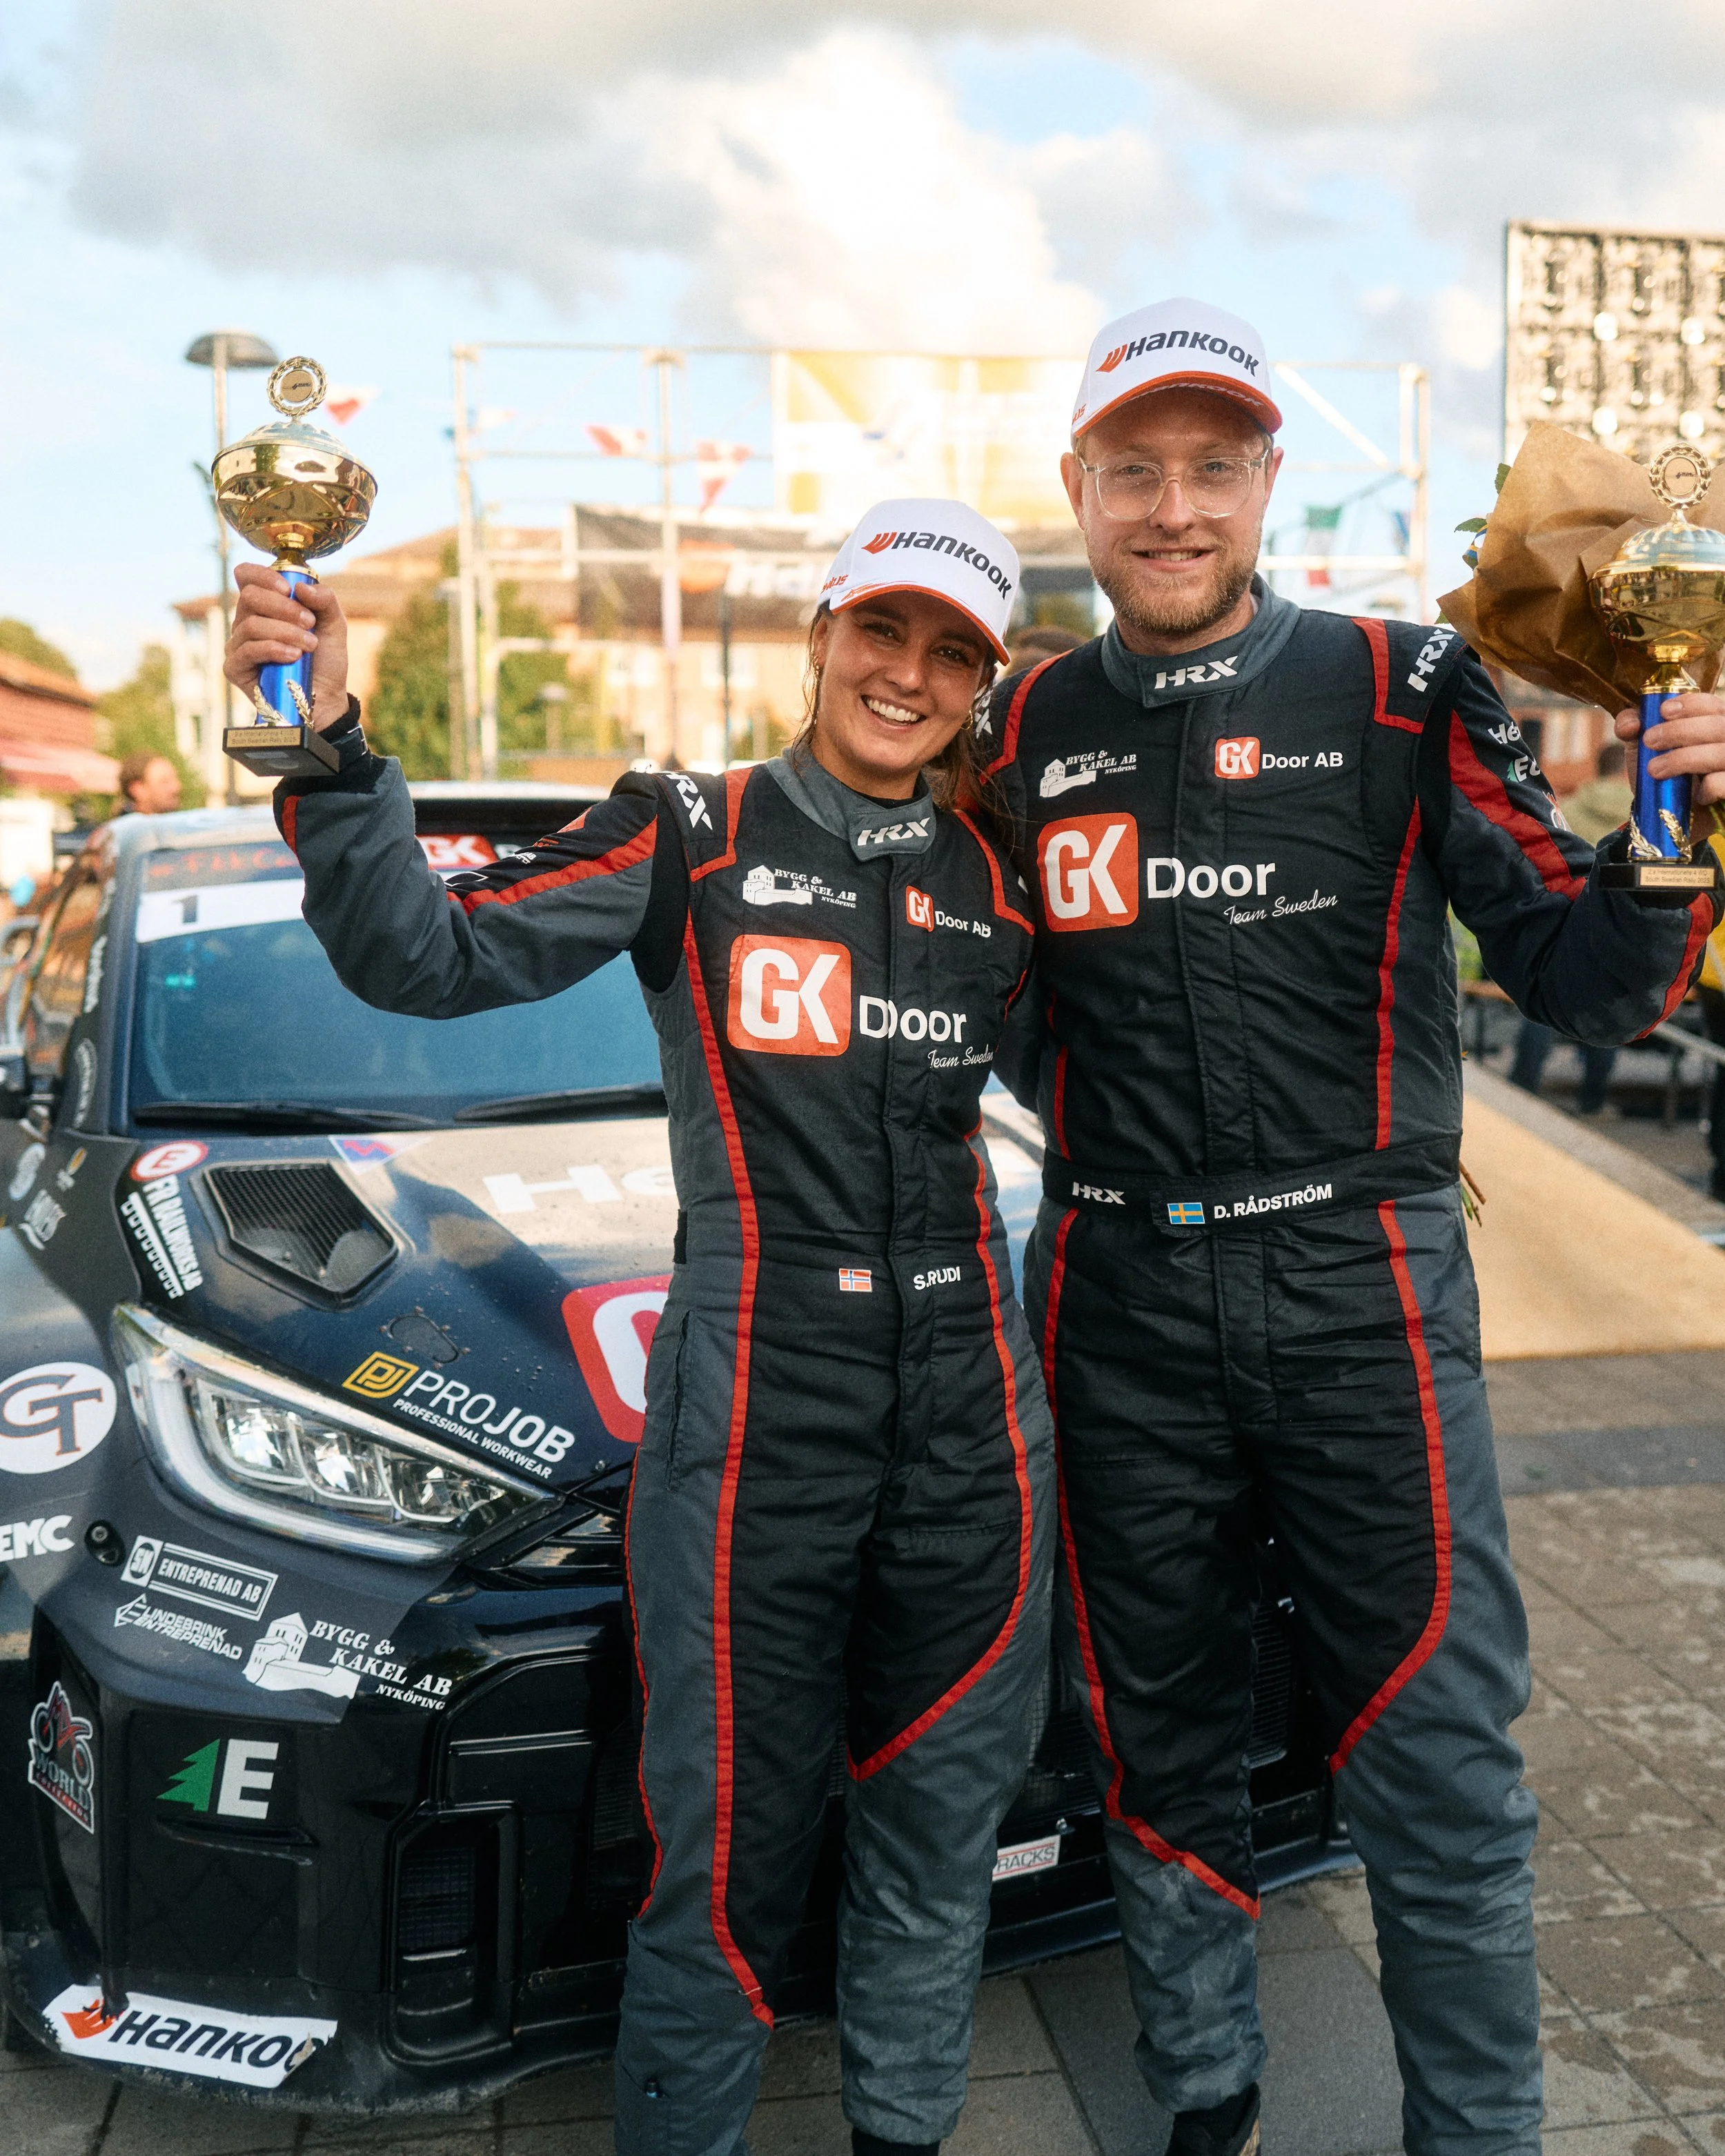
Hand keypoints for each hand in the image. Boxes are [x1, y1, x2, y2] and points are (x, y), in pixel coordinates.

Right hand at [224, 562, 349, 729]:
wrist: (327, 697)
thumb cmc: (325, 659)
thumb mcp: (334, 625)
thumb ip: (325, 600)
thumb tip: (301, 587)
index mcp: (265, 605)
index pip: (246, 575)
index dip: (263, 575)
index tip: (289, 590)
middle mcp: (247, 621)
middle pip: (249, 597)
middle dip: (283, 607)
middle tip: (309, 623)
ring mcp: (238, 644)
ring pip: (251, 624)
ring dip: (285, 632)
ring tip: (308, 645)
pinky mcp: (235, 668)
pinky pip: (247, 650)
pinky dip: (272, 649)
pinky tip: (292, 656)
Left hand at [1614, 692, 1724, 806]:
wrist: (1669, 820)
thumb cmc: (1661, 778)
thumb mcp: (1643, 751)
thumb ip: (1633, 729)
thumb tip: (1630, 723)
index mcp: (1714, 725)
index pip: (1712, 704)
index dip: (1692, 704)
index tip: (1664, 711)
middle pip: (1719, 725)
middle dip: (1681, 730)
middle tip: (1650, 741)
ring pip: (1723, 753)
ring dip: (1686, 758)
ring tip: (1655, 769)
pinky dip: (1711, 786)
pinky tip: (1696, 795)